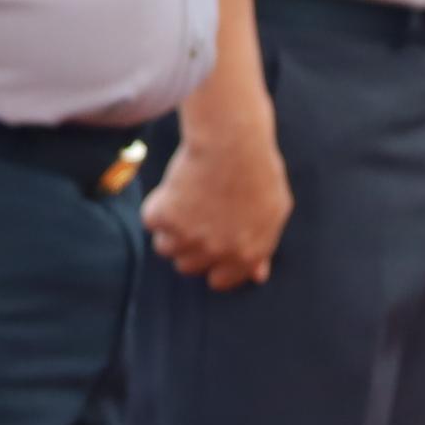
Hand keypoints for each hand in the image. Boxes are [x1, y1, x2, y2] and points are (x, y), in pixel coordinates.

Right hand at [144, 98, 292, 286]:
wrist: (231, 143)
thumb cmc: (258, 171)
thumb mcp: (274, 213)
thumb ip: (263, 247)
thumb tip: (258, 275)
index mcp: (247, 255)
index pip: (221, 280)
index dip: (213, 263)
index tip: (207, 247)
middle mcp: (218, 252)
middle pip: (187, 266)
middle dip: (188, 246)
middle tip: (193, 218)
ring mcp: (190, 236)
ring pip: (165, 248)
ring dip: (169, 229)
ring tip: (180, 203)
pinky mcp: (165, 217)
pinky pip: (150, 221)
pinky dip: (156, 205)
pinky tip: (172, 188)